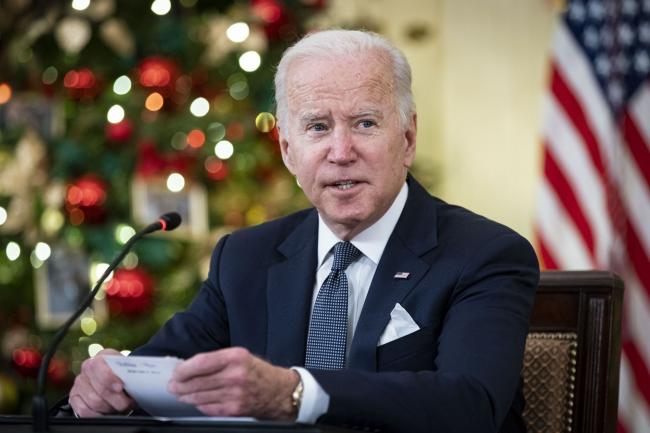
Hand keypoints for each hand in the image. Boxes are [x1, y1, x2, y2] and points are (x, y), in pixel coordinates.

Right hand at [68, 348, 135, 416]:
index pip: (99, 367)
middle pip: (100, 390)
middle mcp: (87, 369)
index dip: (109, 378)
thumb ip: (128, 373)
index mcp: (101, 358)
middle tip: (128, 403)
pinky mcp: (74, 397)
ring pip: (94, 402)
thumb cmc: (123, 373)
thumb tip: (134, 384)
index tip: (120, 387)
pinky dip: (98, 414)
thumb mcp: (128, 368)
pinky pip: (84, 411)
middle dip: (117, 399)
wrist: (116, 376)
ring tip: (120, 406)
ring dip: (110, 407)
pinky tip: (107, 412)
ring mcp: (79, 383)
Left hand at [168, 347, 298, 419]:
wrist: (278, 392)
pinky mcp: (234, 409)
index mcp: (235, 357)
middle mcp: (235, 375)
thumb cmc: (257, 372)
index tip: (176, 372)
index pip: (201, 362)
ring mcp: (234, 394)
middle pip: (197, 381)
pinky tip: (195, 401)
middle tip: (173, 385)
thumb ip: (217, 359)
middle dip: (180, 384)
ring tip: (180, 393)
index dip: (184, 369)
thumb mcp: (241, 356)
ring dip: (185, 396)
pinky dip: (199, 405)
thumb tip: (190, 367)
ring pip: (199, 396)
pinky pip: (208, 408)